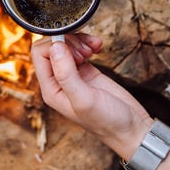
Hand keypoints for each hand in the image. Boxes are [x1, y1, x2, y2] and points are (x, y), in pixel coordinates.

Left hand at [31, 34, 152, 158]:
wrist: (130, 128)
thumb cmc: (107, 121)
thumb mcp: (85, 99)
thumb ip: (66, 73)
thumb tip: (55, 47)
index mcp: (51, 90)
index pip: (39, 55)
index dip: (55, 46)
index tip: (75, 50)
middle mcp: (58, 82)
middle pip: (51, 48)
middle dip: (69, 42)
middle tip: (85, 51)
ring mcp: (72, 75)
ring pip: (66, 46)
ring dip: (79, 41)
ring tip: (93, 48)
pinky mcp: (86, 71)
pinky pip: (80, 50)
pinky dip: (88, 44)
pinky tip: (98, 47)